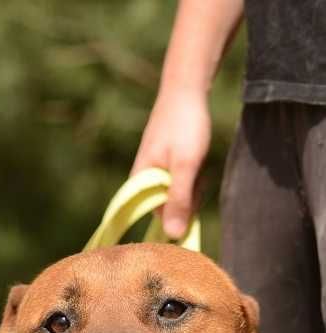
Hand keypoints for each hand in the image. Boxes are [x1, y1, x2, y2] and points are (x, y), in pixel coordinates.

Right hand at [131, 90, 210, 238]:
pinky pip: (182, 183)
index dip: (180, 211)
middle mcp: (144, 181)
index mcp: (140, 182)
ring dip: (195, 185)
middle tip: (198, 173)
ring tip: (198, 162)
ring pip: (180, 195)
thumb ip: (179, 200)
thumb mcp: (186, 165)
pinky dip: (194, 176)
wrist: (186, 89)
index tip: (193, 192)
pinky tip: (197, 159)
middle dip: (190, 197)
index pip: (160, 217)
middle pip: (171, 208)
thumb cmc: (184, 126)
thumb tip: (173, 236)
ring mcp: (155, 173)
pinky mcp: (166, 167)